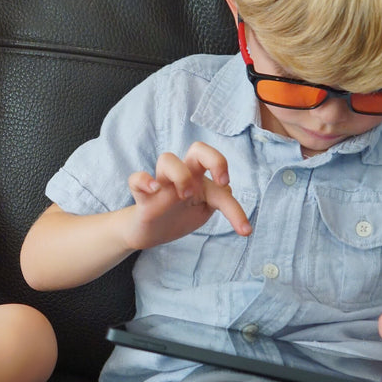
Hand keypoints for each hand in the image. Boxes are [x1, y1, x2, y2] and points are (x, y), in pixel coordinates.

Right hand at [124, 142, 250, 250]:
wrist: (151, 233)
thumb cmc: (180, 215)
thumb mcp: (205, 211)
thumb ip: (220, 200)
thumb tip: (228, 190)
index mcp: (200, 180)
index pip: (222, 185)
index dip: (236, 207)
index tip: (244, 230)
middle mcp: (182, 176)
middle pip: (198, 149)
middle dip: (215, 160)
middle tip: (219, 182)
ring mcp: (162, 184)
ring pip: (167, 159)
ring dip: (180, 175)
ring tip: (184, 196)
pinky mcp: (143, 196)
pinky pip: (136, 179)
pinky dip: (143, 181)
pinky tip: (153, 189)